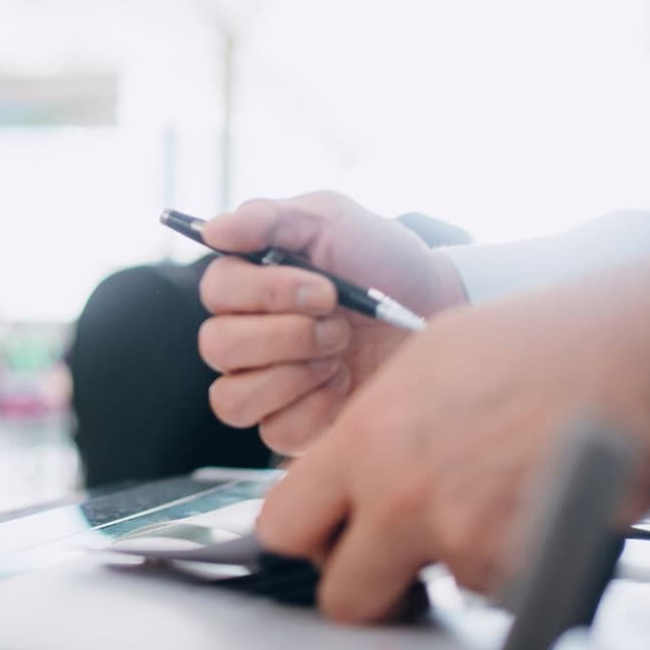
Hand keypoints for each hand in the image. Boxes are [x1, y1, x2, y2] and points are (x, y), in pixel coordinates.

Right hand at [198, 193, 467, 452]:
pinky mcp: (291, 426)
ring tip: (338, 354)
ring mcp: (264, 384)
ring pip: (231, 398)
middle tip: (339, 324)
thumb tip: (212, 230)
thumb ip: (269, 218)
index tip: (326, 290)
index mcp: (247, 284)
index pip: (216, 292)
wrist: (438, 309)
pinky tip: (344, 383)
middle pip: (217, 346)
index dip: (266, 293)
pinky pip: (275, 431)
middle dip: (287, 335)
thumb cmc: (383, 261)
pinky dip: (315, 407)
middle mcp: (244, 335)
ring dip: (292, 374)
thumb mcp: (332, 220)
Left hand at [254, 255, 649, 621]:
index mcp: (364, 442)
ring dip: (457, 566)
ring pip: (436, 593)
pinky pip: (500, 592)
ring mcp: (462, 539)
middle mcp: (401, 498)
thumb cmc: (534, 345)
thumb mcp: (420, 367)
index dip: (308, 541)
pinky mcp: (522, 567)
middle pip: (342, 599)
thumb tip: (348, 476)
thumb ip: (372, 433)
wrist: (629, 352)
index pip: (283, 527)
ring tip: (498, 504)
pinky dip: (514, 566)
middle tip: (399, 564)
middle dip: (370, 588)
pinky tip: (534, 511)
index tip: (331, 539)